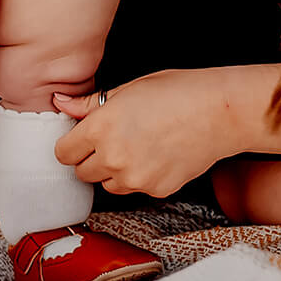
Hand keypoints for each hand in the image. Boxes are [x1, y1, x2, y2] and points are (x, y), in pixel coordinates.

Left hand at [51, 70, 240, 197]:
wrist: (219, 112)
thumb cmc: (176, 92)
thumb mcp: (128, 89)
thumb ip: (89, 103)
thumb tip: (60, 103)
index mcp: (101, 128)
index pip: (63, 153)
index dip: (72, 144)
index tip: (82, 138)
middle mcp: (113, 158)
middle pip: (82, 173)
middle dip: (91, 158)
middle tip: (113, 139)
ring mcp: (135, 179)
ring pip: (107, 184)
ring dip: (114, 171)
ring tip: (138, 145)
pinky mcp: (156, 190)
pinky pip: (135, 189)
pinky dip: (140, 177)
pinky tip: (157, 155)